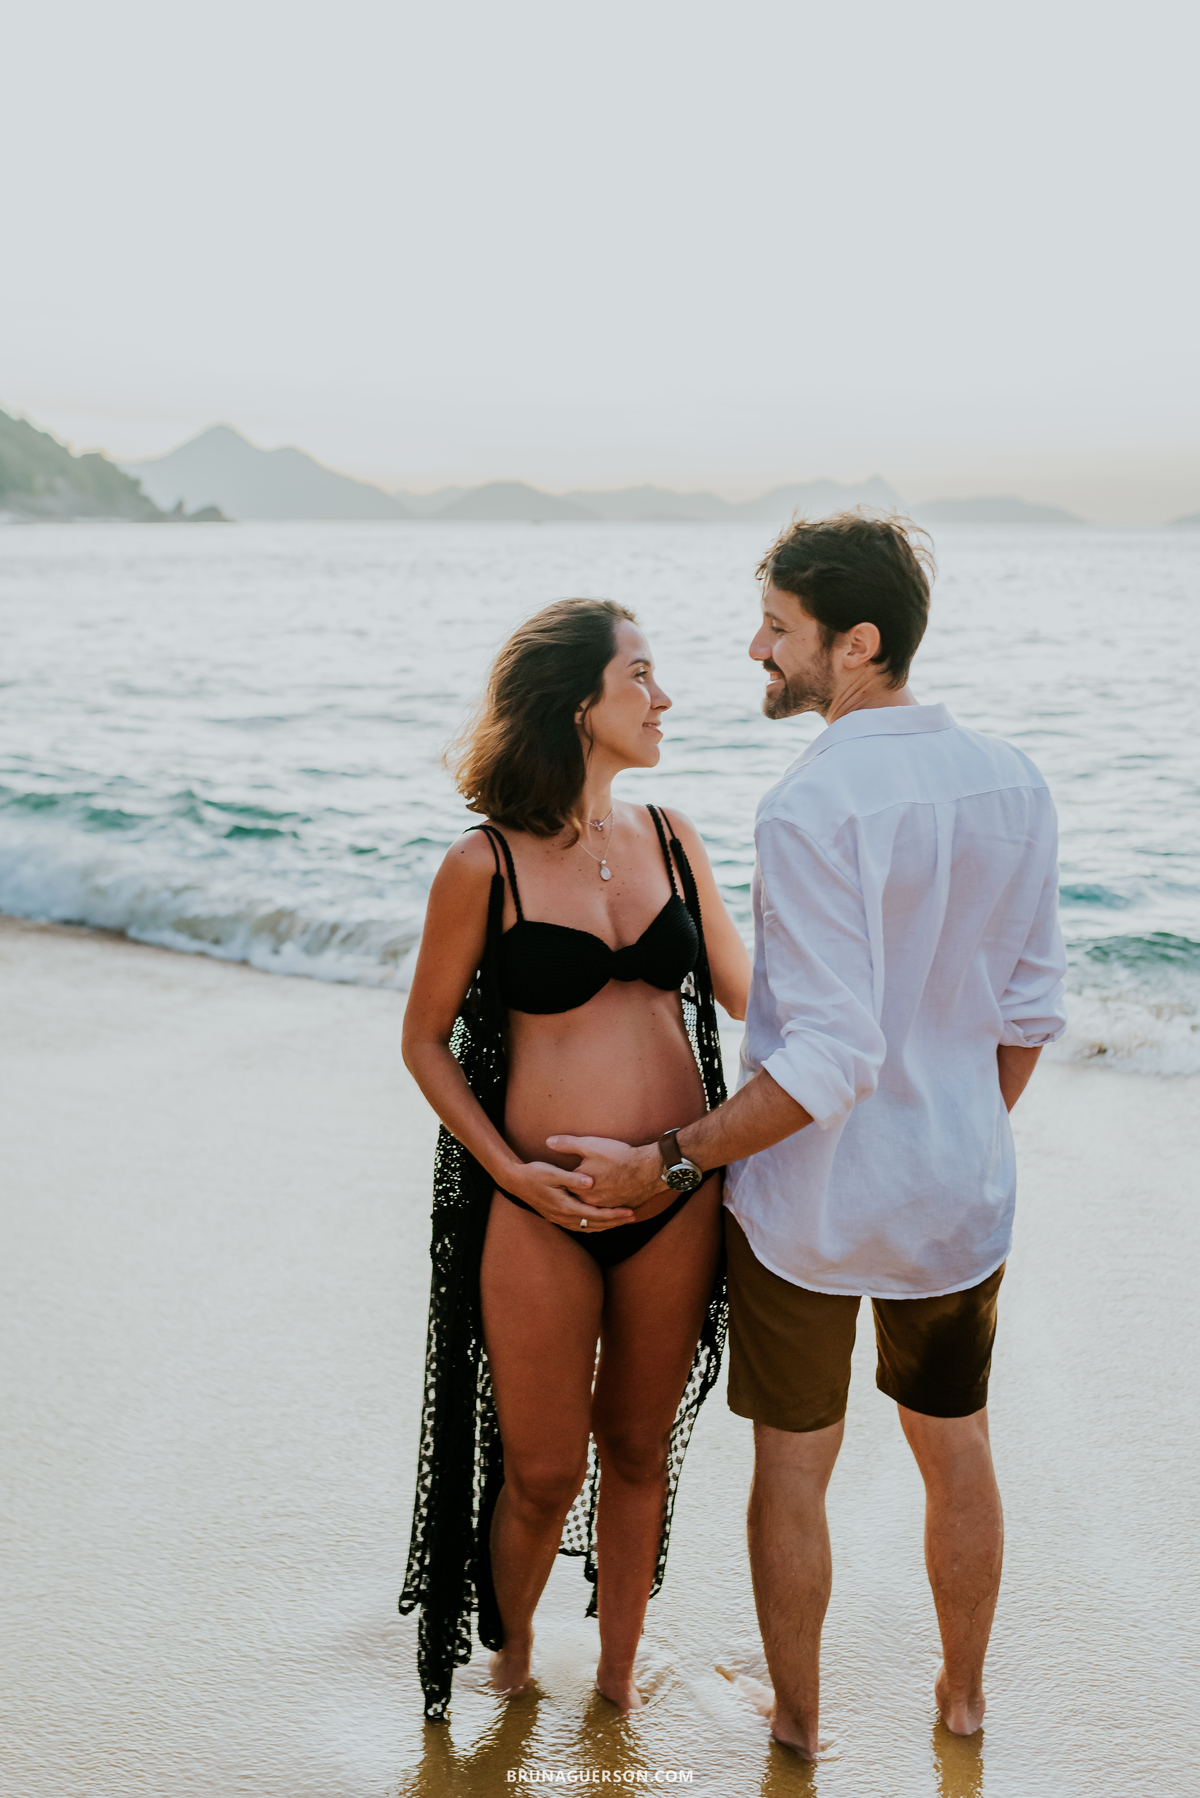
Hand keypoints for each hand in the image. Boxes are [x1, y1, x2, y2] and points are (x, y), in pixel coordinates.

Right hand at [507, 1159, 636, 1230]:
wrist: (515, 1181)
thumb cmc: (534, 1173)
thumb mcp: (553, 1173)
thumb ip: (572, 1178)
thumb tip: (590, 1182)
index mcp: (565, 1206)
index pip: (596, 1215)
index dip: (614, 1215)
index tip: (630, 1212)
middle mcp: (564, 1216)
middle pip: (595, 1224)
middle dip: (615, 1222)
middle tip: (632, 1217)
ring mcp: (560, 1219)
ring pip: (588, 1227)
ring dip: (606, 1225)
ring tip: (621, 1220)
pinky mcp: (557, 1217)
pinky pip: (580, 1226)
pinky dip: (593, 1225)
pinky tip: (600, 1221)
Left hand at [544, 1136, 663, 1209]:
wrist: (648, 1170)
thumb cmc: (617, 1156)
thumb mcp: (589, 1145)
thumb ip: (567, 1144)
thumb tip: (548, 1142)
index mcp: (580, 1189)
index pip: (565, 1188)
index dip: (561, 1183)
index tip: (557, 1179)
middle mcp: (591, 1202)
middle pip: (578, 1200)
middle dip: (575, 1195)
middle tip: (569, 1191)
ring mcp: (607, 1207)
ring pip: (594, 1208)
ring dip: (591, 1203)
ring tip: (589, 1197)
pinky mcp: (621, 1208)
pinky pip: (610, 1210)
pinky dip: (607, 1207)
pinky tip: (608, 1200)